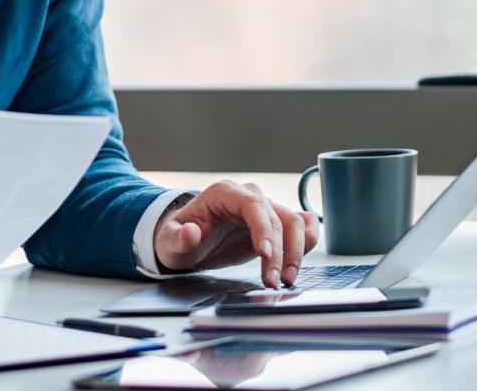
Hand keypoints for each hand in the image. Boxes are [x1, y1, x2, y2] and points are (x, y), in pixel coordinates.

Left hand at [151, 181, 318, 287]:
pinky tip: (300, 261)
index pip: (254, 206)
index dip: (264, 229)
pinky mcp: (274, 225)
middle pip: (278, 218)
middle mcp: (249, 197)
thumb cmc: (178, 238)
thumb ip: (178, 238)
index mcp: (225, 193)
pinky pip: (301, 225)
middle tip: (274, 282)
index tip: (266, 254)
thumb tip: (190, 232)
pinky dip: (307, 241)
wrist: (187, 240)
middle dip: (281, 252)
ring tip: (286, 280)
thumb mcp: (169, 242)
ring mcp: (264, 210)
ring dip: (297, 251)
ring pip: (294, 223)